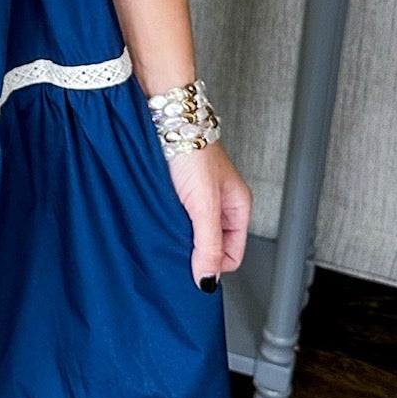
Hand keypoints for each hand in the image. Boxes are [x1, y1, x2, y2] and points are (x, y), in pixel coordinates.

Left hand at [166, 141, 251, 289]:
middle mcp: (220, 203)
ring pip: (193, 233)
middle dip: (195, 252)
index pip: (233, 255)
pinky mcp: (179, 190)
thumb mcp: (204, 204)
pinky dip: (168, 223)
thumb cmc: (192, 149)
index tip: (193, 268)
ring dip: (180, 237)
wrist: (166, 117)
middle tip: (176, 248)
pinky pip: (177, 218)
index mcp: (238, 206)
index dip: (214, 265)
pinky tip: (158, 218)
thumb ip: (208, 244)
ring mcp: (199, 196)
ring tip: (166, 229)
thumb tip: (208, 280)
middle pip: (212, 245)